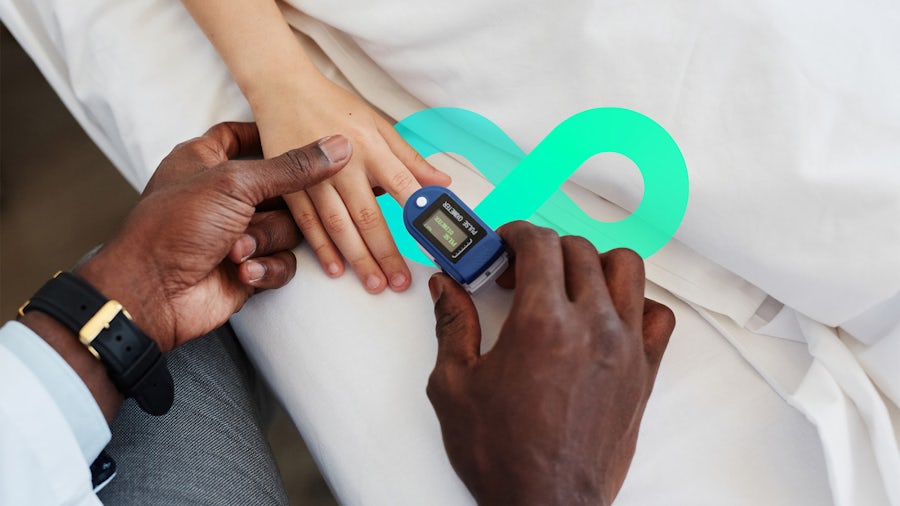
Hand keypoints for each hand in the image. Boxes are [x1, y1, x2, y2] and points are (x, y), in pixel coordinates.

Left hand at [74, 122, 350, 351]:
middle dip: (277, 206)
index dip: (271, 135)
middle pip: (281, 187)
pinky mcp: (249, 265)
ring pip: (286, 227)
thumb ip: (291, 167)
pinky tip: (244, 272)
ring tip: (235, 251)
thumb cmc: (175, 227)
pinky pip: (282, 261)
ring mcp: (238, 231)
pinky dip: (265, 266)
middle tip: (264, 210)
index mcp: (206, 160)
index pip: (243, 134)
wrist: (154, 294)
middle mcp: (224, 194)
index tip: (301, 138)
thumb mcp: (235, 184)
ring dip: (264, 240)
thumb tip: (338, 147)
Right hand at [253, 75, 450, 293]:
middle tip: (399, 281)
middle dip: (386, 253)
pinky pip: (308, 223)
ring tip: (373, 283)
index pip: (402, 185)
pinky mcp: (290, 184)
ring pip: (339, 226)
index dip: (417, 214)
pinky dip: (322, 247)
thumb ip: (410, 159)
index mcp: (371, 147)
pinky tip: (336, 268)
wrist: (283, 89)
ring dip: (357, 258)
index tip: (431, 241)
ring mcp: (314, 176)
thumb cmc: (336, 106)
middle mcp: (343, 163)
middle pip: (369, 216)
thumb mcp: (379, 124)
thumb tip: (442, 183)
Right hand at [426, 221, 675, 504]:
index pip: (539, 243)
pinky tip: (608, 316)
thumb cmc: (503, 454)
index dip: (516, 233)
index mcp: (542, 323)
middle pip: (578, 250)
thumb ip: (452, 324)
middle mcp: (591, 326)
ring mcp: (625, 347)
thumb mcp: (455, 384)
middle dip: (544, 249)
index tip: (503, 244)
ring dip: (593, 264)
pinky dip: (636, 302)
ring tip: (567, 284)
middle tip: (520, 273)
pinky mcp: (644, 371)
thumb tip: (446, 288)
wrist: (545, 503)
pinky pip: (658, 315)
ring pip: (625, 268)